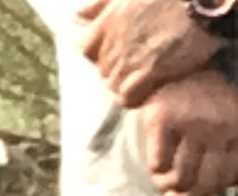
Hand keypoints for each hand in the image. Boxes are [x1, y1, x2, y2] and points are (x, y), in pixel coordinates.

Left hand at [84, 0, 226, 103]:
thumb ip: (103, 5)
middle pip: (103, 70)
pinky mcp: (146, 72)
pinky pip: (129, 97)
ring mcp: (126, 59)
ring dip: (129, 84)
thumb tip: (82, 14)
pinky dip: (138, 96)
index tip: (120, 51)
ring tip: (150, 75)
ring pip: (113, 86)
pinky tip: (154, 85)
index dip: (103, 53)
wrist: (200, 1)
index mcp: (106, 22)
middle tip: (142, 63)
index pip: (86, 49)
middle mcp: (111, 42)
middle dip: (119, 69)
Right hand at [138, 64, 237, 195]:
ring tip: (166, 182)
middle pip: (207, 183)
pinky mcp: (162, 121)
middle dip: (191, 195)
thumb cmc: (204, 98)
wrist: (176, 64)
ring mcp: (191, 122)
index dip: (214, 189)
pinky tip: (159, 162)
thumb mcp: (228, 118)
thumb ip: (229, 148)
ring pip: (182, 179)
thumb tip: (224, 186)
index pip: (230, 175)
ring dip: (171, 186)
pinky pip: (158, 166)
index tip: (203, 189)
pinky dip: (157, 170)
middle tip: (180, 193)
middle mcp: (220, 124)